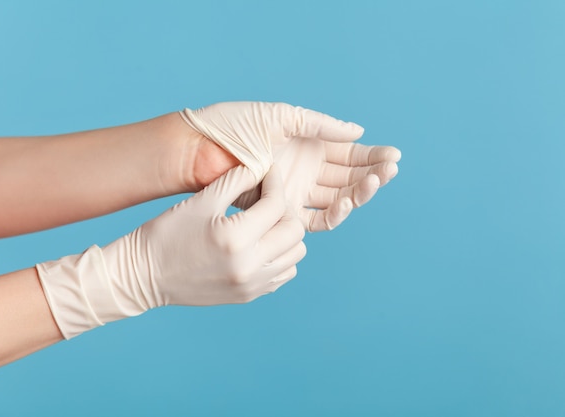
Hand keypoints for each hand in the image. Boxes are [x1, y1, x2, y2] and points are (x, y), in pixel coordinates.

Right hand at [37, 166, 305, 337]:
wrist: (144, 276)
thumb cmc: (166, 234)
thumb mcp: (200, 202)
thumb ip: (235, 181)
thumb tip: (261, 165)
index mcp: (235, 238)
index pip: (277, 205)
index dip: (276, 181)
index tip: (268, 171)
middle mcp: (249, 265)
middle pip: (295, 231)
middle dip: (285, 208)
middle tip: (267, 197)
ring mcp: (251, 284)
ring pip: (296, 254)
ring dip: (286, 233)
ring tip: (264, 221)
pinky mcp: (249, 295)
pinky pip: (284, 273)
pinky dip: (280, 255)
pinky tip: (260, 243)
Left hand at [180, 102, 400, 230]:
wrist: (199, 151)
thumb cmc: (235, 127)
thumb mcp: (282, 118)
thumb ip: (320, 125)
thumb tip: (358, 130)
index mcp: (306, 145)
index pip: (348, 154)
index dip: (371, 156)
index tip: (394, 155)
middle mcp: (304, 171)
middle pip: (348, 177)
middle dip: (373, 174)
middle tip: (392, 170)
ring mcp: (295, 192)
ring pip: (338, 198)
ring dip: (360, 193)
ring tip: (377, 182)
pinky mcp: (281, 212)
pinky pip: (315, 218)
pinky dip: (335, 213)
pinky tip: (349, 203)